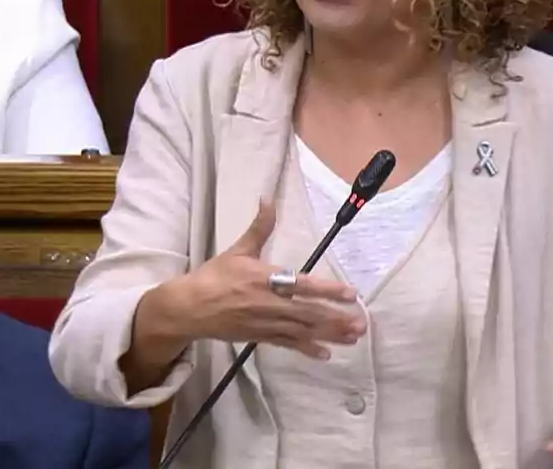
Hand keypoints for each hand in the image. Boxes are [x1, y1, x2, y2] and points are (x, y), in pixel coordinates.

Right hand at [167, 199, 365, 358]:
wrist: (191, 307)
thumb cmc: (215, 276)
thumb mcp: (238, 249)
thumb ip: (259, 227)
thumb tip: (267, 199)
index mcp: (265, 279)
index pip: (303, 285)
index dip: (328, 290)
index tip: (351, 294)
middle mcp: (269, 304)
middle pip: (309, 313)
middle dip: (336, 319)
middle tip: (361, 324)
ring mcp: (266, 323)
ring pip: (303, 330)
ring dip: (330, 334)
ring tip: (353, 337)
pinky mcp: (261, 338)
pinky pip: (288, 344)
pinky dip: (307, 349)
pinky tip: (325, 353)